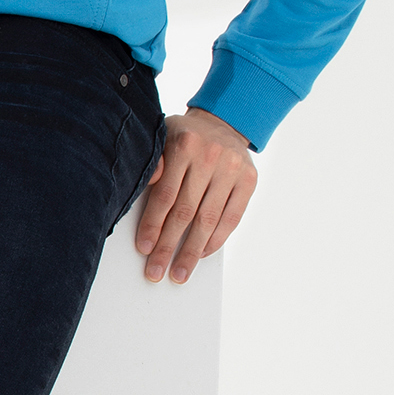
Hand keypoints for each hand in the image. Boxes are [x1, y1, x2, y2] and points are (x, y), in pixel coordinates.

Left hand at [134, 107, 255, 283]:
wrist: (223, 122)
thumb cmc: (184, 137)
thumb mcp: (163, 137)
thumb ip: (154, 161)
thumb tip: (144, 185)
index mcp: (184, 145)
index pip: (165, 195)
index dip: (153, 225)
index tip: (144, 249)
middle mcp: (210, 157)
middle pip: (186, 212)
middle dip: (169, 246)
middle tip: (156, 272)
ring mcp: (232, 170)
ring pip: (208, 220)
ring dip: (192, 252)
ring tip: (180, 273)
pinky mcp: (249, 181)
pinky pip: (231, 219)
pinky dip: (215, 240)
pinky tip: (202, 254)